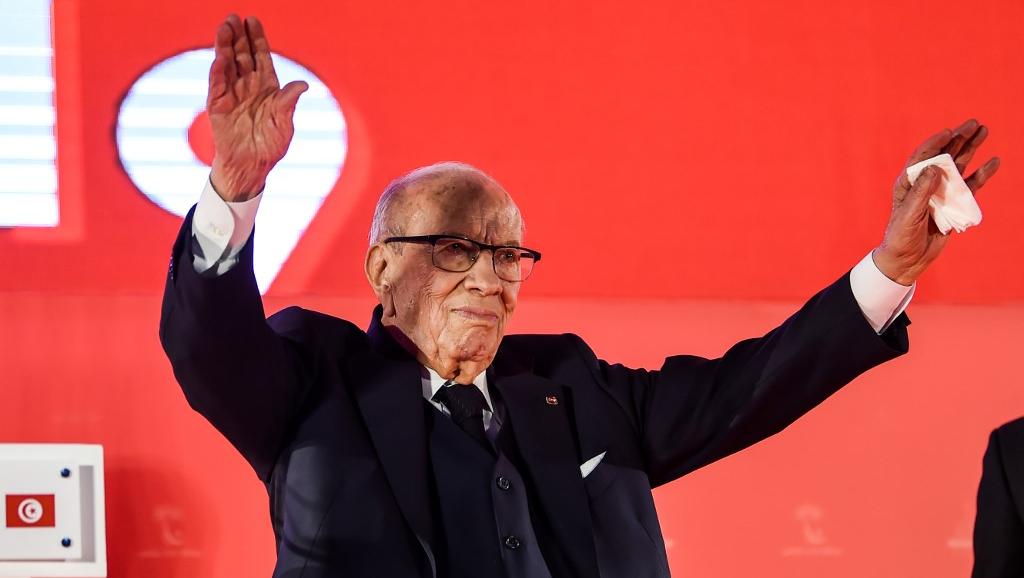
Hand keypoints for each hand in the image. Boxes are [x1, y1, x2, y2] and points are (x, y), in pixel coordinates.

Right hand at [207, 15, 307, 200]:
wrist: (252, 165)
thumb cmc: (272, 144)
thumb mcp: (284, 123)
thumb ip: (289, 103)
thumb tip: (304, 85)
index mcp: (267, 86)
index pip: (260, 56)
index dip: (257, 38)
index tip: (253, 20)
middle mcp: (248, 85)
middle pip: (241, 55)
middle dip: (238, 36)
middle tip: (233, 17)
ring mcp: (232, 94)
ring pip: (227, 65)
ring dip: (224, 47)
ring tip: (224, 28)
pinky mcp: (218, 106)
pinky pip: (217, 86)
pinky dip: (218, 73)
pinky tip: (219, 59)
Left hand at [872, 119, 999, 285]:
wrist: (907, 260)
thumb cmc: (901, 236)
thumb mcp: (908, 214)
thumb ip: (921, 192)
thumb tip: (935, 168)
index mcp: (908, 182)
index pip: (922, 157)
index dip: (935, 143)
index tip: (949, 132)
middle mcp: (925, 183)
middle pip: (943, 156)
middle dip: (958, 138)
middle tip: (974, 123)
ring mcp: (941, 192)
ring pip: (959, 166)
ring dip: (971, 149)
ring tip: (984, 131)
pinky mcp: (954, 204)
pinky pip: (970, 187)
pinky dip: (981, 175)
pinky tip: (993, 162)